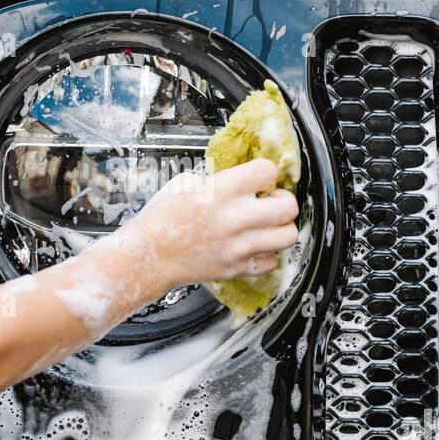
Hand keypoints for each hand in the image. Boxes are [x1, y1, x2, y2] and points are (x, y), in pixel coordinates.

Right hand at [126, 158, 299, 290]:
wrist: (149, 254)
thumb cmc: (162, 217)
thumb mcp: (187, 183)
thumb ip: (220, 180)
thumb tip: (243, 179)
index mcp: (221, 191)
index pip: (268, 171)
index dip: (266, 171)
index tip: (260, 177)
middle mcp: (234, 219)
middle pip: (288, 207)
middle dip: (284, 200)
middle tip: (272, 201)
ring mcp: (238, 247)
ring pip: (288, 236)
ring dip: (281, 227)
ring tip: (267, 225)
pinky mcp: (237, 268)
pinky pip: (272, 262)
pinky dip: (268, 254)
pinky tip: (255, 246)